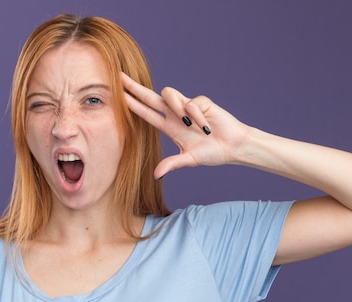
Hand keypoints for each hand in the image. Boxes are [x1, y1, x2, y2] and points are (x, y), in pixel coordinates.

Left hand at [121, 72, 249, 178]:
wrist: (233, 146)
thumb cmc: (212, 152)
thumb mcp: (189, 159)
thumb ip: (172, 164)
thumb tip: (156, 175)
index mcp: (169, 127)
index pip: (146, 113)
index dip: (132, 104)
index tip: (118, 95)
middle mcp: (175, 114)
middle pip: (151, 97)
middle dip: (135, 88)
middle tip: (119, 77)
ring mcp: (187, 106)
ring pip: (169, 94)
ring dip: (176, 108)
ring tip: (189, 126)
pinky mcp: (200, 102)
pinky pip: (192, 104)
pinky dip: (197, 118)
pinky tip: (206, 129)